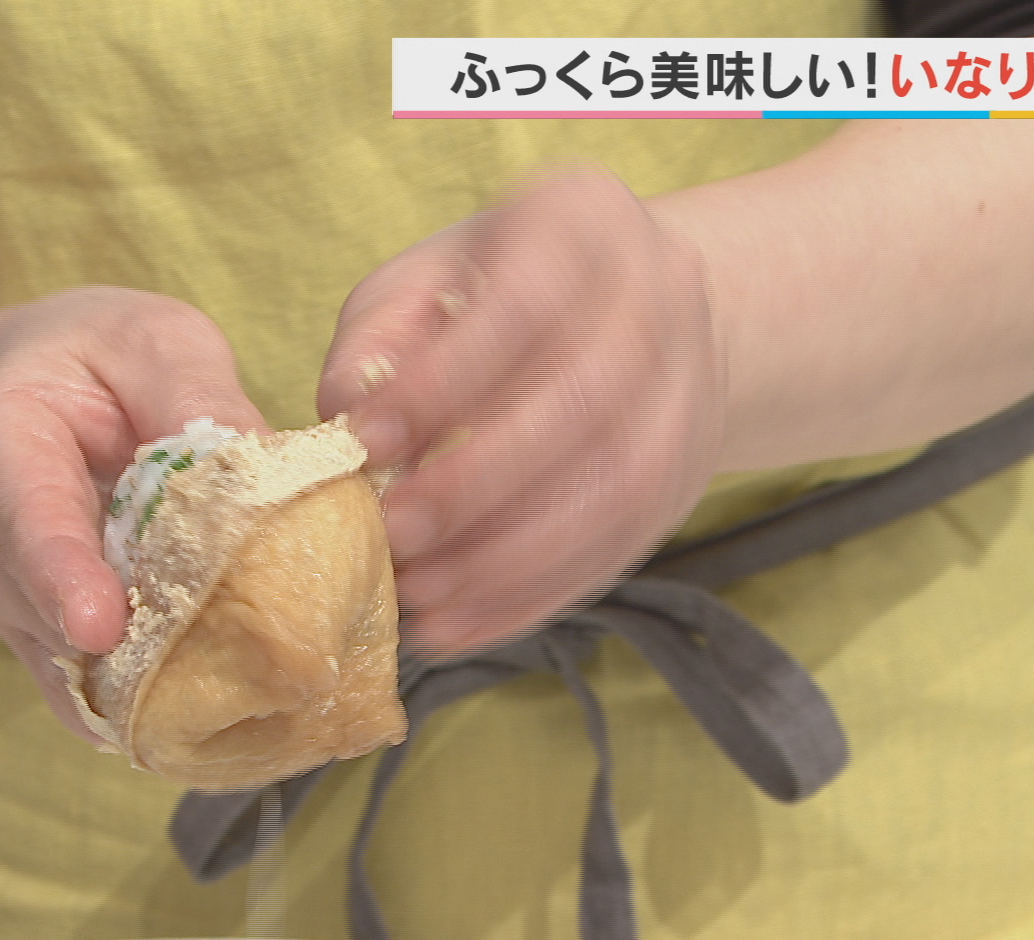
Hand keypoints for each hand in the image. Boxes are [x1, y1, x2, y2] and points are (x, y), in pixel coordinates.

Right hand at [0, 287, 268, 737]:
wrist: (39, 401)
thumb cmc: (100, 362)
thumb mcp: (152, 342)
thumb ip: (197, 395)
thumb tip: (266, 469)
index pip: (20, 513)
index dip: (58, 573)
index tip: (98, 626)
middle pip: (52, 611)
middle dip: (140, 645)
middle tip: (254, 666)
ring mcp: (11, 606)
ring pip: (81, 667)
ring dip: (164, 680)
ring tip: (264, 685)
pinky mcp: (48, 651)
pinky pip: (96, 701)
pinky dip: (159, 712)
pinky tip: (233, 716)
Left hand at [317, 174, 724, 656]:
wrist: (626, 312)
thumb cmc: (492, 293)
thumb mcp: (423, 281)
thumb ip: (378, 337)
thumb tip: (345, 406)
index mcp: (582, 222)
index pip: (527, 303)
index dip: (446, 381)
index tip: (367, 442)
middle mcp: (658, 295)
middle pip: (587, 400)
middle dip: (481, 481)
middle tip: (396, 534)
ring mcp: (689, 387)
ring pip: (618, 484)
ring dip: (513, 556)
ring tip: (425, 596)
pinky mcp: (686, 472)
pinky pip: (622, 546)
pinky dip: (538, 594)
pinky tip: (466, 622)